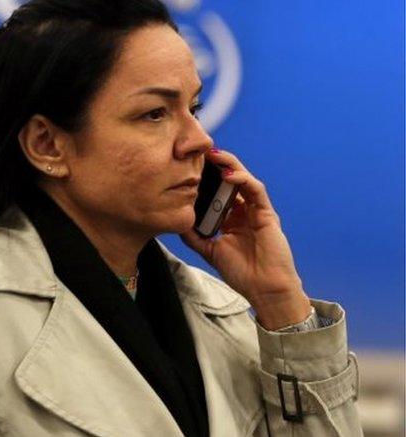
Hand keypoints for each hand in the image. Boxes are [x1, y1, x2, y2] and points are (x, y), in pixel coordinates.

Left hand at [180, 148, 310, 329]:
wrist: (264, 290)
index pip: (218, 191)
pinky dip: (243, 180)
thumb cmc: (241, 273)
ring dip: (229, 165)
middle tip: (200, 152)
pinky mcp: (267, 214)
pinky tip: (229, 175)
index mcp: (231, 219)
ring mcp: (256, 211)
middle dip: (216, 165)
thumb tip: (176, 220)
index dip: (205, 178)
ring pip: (243, 180)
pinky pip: (256, 190)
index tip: (189, 166)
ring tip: (213, 155)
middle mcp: (244, 211)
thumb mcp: (209, 250)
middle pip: (230, 181)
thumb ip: (194, 235)